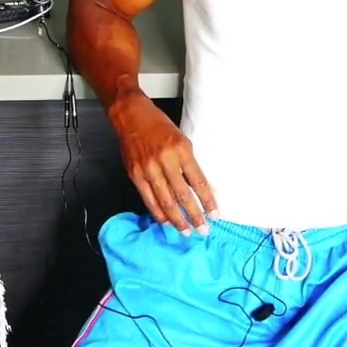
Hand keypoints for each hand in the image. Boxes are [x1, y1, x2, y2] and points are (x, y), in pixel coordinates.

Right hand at [111, 93, 218, 234]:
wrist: (131, 116)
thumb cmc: (159, 126)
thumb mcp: (182, 140)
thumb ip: (190, 164)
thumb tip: (204, 187)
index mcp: (180, 150)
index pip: (198, 181)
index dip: (207, 200)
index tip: (215, 214)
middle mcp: (164, 161)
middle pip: (182, 195)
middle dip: (194, 215)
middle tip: (203, 230)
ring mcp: (148, 169)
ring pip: (165, 201)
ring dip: (177, 219)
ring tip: (187, 230)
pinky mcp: (135, 175)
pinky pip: (148, 199)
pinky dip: (158, 212)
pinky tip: (167, 221)